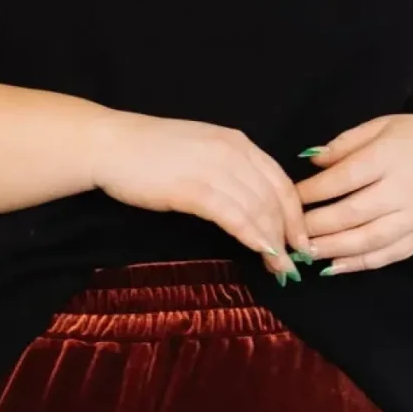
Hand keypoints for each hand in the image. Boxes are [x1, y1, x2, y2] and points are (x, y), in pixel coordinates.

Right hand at [88, 110, 308, 280]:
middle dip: (289, 234)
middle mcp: (233, 151)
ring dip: (274, 243)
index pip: (281, 180)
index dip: (296, 214)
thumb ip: (228, 171)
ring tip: (281, 269)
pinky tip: (263, 254)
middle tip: (295, 263)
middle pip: (275, 198)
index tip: (301, 240)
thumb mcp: (201, 152)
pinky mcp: (195, 189)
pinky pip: (235, 217)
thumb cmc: (149, 153)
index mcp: (237, 142)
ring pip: (259, 210)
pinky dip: (254, 237)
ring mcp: (215, 169)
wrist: (111, 145)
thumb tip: (250, 204)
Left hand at [294, 113, 412, 273]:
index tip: (289, 198)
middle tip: (287, 232)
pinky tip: (333, 267)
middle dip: (315, 226)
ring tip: (303, 253)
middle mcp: (403, 190)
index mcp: (391, 156)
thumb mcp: (386, 126)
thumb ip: (347, 143)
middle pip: (351, 213)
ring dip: (331, 250)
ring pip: (366, 240)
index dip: (312, 192)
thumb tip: (310, 161)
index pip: (344, 178)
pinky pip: (385, 256)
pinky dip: (357, 264)